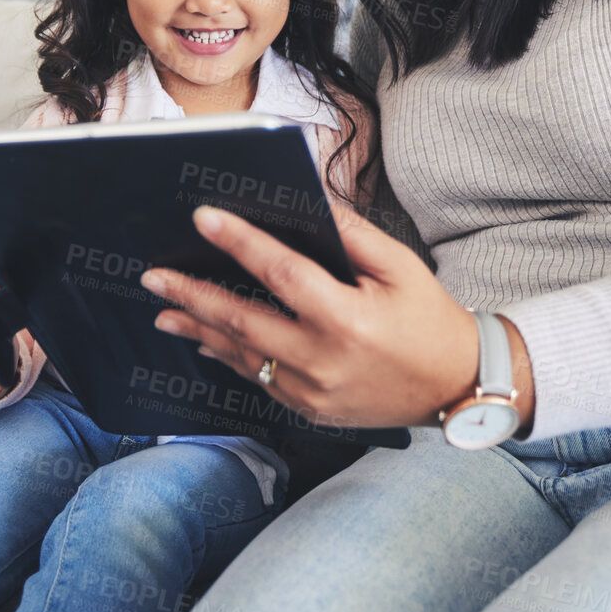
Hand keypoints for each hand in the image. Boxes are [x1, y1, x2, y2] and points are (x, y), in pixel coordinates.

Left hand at [143, 205, 497, 429]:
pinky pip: (258, 379)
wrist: (455, 387)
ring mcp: (312, 391)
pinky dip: (229, 356)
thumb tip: (311, 201)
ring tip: (164, 310)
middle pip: (243, 321)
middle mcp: (323, 359)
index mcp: (347, 319)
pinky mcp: (309, 410)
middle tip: (155, 276)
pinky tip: (206, 339)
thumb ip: (353, 235)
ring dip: (199, 329)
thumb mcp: (401, 268)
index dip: (240, 242)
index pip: (280, 272)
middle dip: (193, 295)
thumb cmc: (429, 320)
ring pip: (242, 355)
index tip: (204, 218)